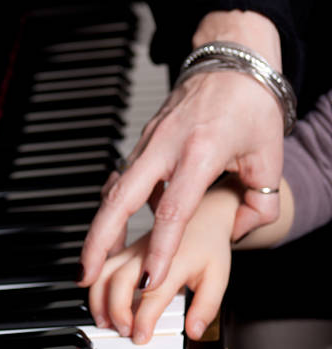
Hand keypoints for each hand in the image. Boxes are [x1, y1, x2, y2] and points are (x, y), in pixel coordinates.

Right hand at [78, 11, 283, 290]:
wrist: (233, 61)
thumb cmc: (251, 103)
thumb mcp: (269, 156)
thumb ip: (260, 204)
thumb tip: (236, 232)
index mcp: (199, 152)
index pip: (172, 211)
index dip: (160, 249)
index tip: (149, 281)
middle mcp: (165, 147)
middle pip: (119, 199)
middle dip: (98, 242)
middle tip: (85, 276)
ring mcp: (148, 143)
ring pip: (113, 191)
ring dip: (102, 229)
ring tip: (96, 264)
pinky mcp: (143, 144)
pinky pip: (123, 180)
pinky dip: (116, 208)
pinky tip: (119, 229)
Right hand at [88, 182, 238, 342]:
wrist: (204, 214)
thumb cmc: (209, 245)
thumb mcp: (218, 277)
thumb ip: (206, 307)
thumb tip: (194, 331)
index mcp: (176, 259)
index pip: (155, 293)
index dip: (144, 319)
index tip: (142, 338)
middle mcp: (149, 251)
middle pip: (120, 280)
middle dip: (117, 310)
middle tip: (125, 331)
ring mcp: (133, 249)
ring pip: (103, 272)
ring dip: (99, 300)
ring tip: (105, 322)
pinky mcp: (124, 249)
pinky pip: (101, 266)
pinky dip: (94, 287)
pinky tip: (100, 303)